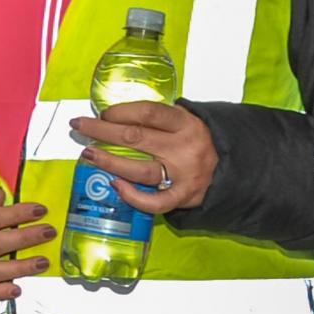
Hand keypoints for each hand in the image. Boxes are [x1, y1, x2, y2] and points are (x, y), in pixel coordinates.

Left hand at [69, 101, 217, 212]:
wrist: (234, 167)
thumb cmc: (200, 141)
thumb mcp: (187, 120)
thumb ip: (159, 118)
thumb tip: (116, 114)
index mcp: (185, 123)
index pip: (148, 112)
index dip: (121, 112)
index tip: (103, 113)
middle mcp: (184, 147)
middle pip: (136, 138)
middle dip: (102, 131)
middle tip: (79, 126)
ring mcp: (184, 174)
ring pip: (140, 169)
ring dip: (109, 161)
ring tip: (88, 154)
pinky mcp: (184, 196)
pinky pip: (155, 201)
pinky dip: (134, 196)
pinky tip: (116, 186)